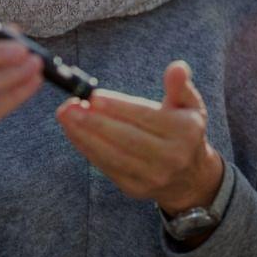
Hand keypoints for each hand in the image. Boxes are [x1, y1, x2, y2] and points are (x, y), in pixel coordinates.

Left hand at [55, 60, 223, 214]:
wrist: (191, 178)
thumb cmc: (183, 131)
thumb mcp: (190, 106)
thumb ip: (180, 86)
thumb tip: (177, 67)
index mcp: (185, 132)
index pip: (146, 117)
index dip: (118, 107)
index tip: (94, 96)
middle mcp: (171, 157)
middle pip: (127, 138)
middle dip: (95, 122)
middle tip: (70, 106)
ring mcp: (153, 176)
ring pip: (113, 155)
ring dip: (85, 136)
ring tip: (66, 116)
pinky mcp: (135, 188)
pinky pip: (107, 167)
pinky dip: (87, 149)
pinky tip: (73, 132)